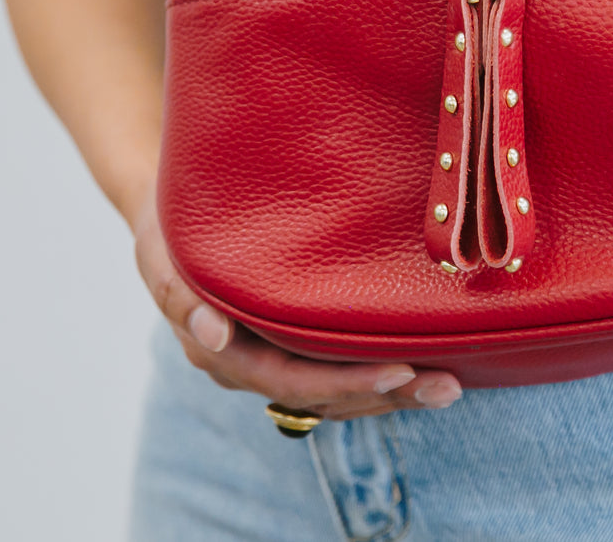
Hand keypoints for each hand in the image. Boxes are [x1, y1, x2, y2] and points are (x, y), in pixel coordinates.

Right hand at [130, 187, 463, 418]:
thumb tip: (212, 336)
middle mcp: (249, 366)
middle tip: (445, 385)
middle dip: (386, 395)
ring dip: (394, 395)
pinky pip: (341, 375)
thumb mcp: (163, 251)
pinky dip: (382, 379)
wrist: (171, 216)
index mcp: (220, 351)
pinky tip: (426, 371)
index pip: (290, 380)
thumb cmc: (170, 226)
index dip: (345, 382)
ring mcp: (274, 360)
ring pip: (338, 394)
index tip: (399, 372)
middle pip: (324, 396)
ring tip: (450, 386)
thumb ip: (179, 292)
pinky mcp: (295, 347)